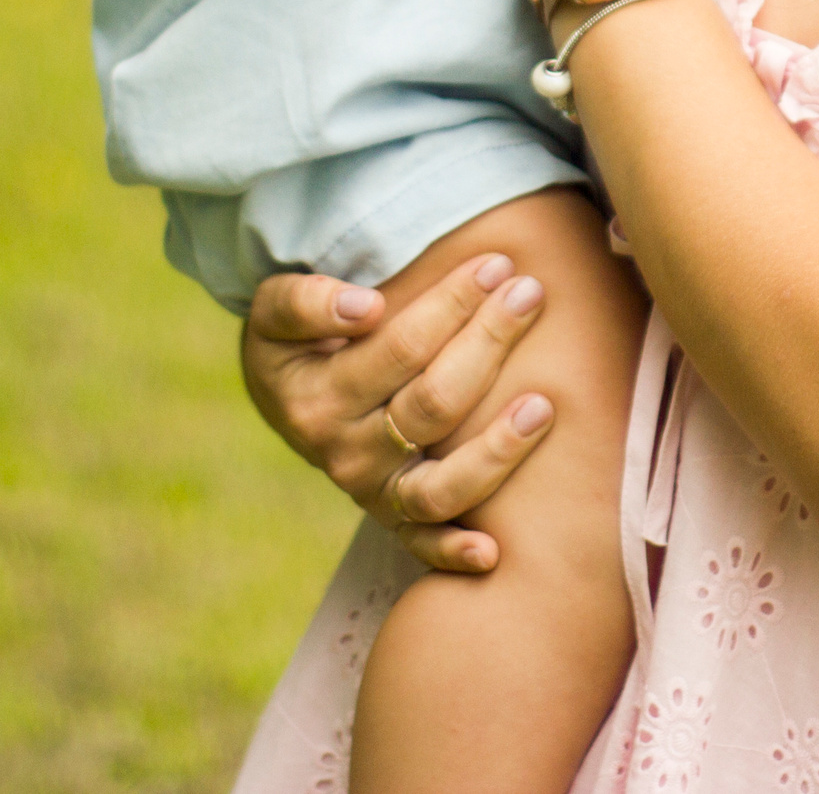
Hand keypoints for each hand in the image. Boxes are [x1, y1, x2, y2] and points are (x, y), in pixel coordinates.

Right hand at [241, 256, 558, 572]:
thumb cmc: (296, 340)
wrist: (285, 399)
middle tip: (530, 293)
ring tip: (543, 404)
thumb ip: (306, 302)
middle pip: (434, 404)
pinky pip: (424, 544)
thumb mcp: (275, 310)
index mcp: (319, 398)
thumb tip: (365, 308)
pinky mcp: (394, 519)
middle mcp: (346, 454)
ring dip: (497, 450)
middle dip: (489, 342)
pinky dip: (453, 553)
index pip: (401, 348)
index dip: (453, 303)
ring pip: (440, 486)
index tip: (496, 265)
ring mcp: (373, 493)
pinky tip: (492, 551)